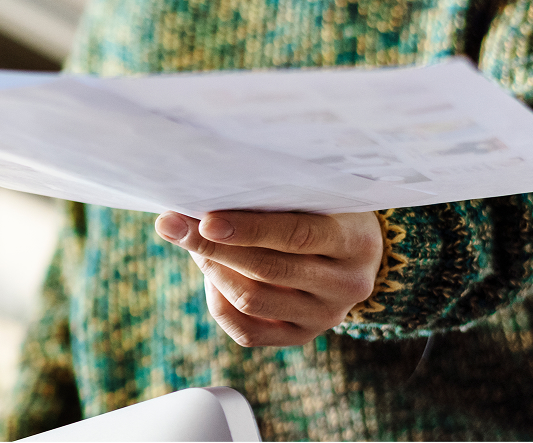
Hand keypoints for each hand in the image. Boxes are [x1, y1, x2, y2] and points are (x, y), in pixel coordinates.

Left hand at [155, 210, 382, 346]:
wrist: (358, 252)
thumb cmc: (327, 209)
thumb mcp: (319, 195)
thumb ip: (277, 196)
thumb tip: (206, 197)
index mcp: (355, 241)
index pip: (297, 236)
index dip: (249, 229)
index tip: (205, 221)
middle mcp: (346, 284)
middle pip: (268, 271)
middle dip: (213, 247)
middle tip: (174, 226)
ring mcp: (325, 316)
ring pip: (253, 302)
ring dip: (213, 270)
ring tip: (191, 243)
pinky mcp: (301, 336)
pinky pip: (248, 331)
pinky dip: (219, 300)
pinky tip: (211, 274)